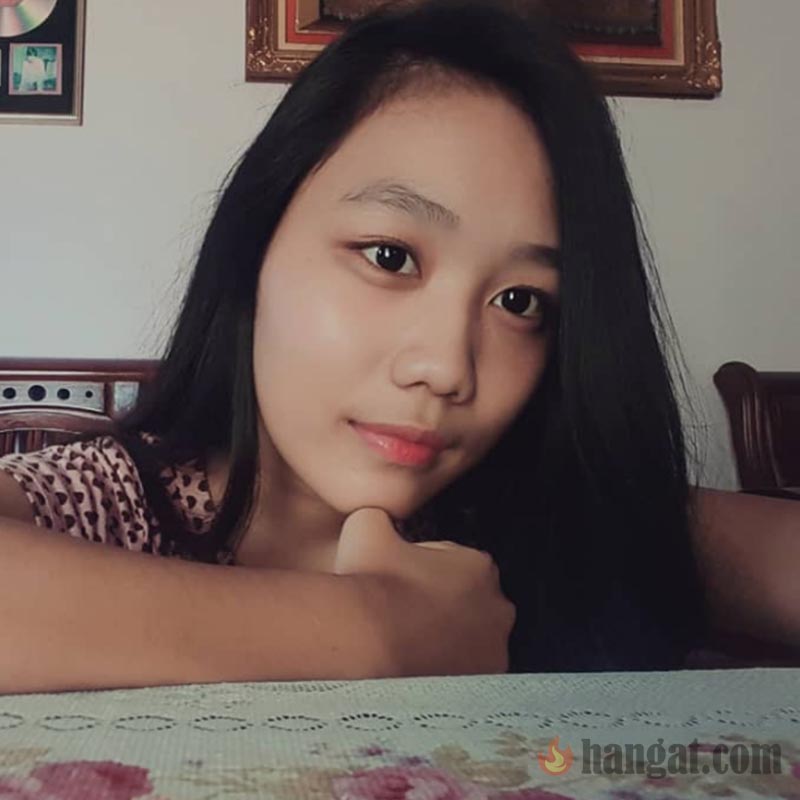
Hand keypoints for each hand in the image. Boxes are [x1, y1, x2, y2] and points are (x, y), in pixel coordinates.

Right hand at [334, 507, 515, 676]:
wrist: (366, 641)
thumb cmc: (371, 582)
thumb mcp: (366, 525)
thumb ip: (378, 515)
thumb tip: (376, 518)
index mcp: (479, 565)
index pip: (454, 562)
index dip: (422, 569)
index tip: (399, 581)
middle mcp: (498, 607)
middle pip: (466, 602)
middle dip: (440, 607)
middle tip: (401, 614)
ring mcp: (494, 651)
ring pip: (468, 640)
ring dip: (444, 640)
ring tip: (404, 644)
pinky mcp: (481, 686)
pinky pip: (462, 674)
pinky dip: (444, 671)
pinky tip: (413, 667)